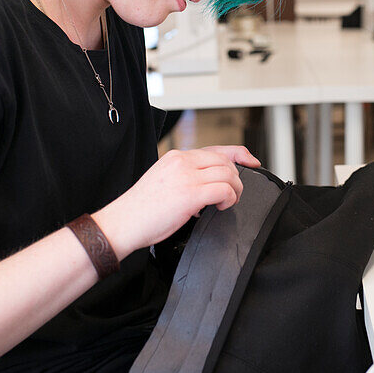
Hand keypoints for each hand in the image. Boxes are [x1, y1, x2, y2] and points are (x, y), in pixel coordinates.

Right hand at [95, 146, 258, 256]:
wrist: (122, 223)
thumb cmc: (141, 209)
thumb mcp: (164, 181)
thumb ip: (185, 176)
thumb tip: (208, 185)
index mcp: (176, 157)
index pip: (215, 149)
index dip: (239, 154)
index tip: (251, 161)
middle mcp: (182, 161)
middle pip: (226, 161)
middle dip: (236, 178)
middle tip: (232, 194)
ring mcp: (187, 176)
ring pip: (229, 174)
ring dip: (235, 190)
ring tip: (227, 202)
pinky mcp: (191, 193)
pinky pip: (224, 190)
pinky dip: (230, 199)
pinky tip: (221, 207)